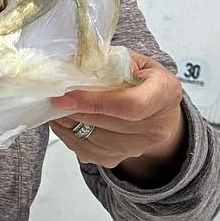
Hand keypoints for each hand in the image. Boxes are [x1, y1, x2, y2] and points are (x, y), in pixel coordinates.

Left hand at [49, 51, 187, 182]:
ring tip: (60, 105)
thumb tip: (74, 66)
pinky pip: (84, 149)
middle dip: (76, 109)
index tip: (68, 95)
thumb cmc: (143, 81)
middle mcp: (157, 125)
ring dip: (69, 121)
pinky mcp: (117, 159)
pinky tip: (67, 119)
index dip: (95, 101)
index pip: (130, 105)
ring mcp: (138, 147)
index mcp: (165, 92)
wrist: (155, 111)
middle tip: (55, 96)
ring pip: (92, 137)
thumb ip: (109, 62)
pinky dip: (69, 133)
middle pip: (107, 122)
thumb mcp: (134, 62)